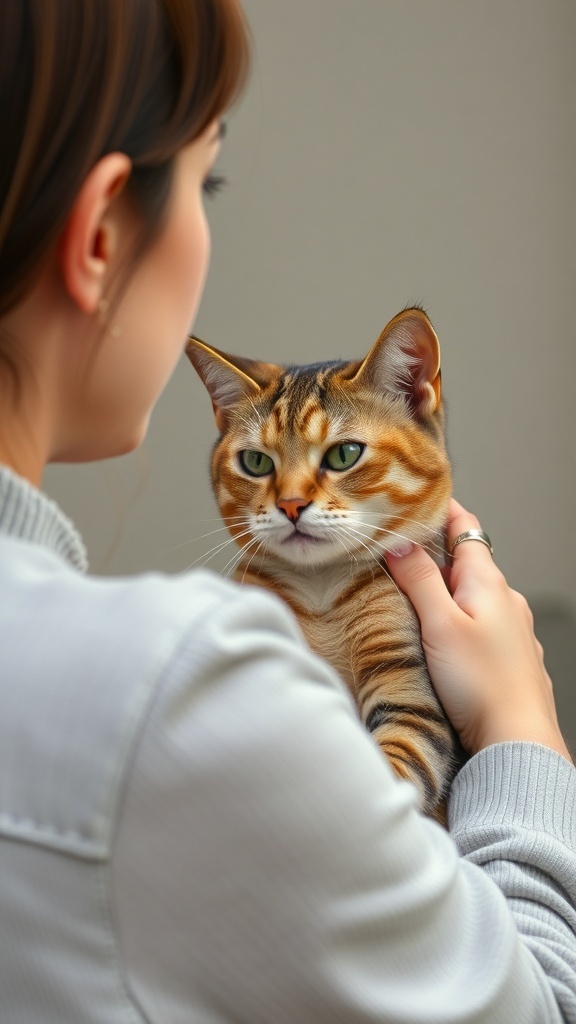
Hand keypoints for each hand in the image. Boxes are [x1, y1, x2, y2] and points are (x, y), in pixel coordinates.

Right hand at [387, 499, 571, 761]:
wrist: (517, 741)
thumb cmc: (481, 685)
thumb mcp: (439, 624)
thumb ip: (419, 579)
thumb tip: (400, 542)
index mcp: (488, 582)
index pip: (465, 528)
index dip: (440, 510)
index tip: (415, 500)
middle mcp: (506, 600)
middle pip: (467, 562)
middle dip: (433, 555)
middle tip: (395, 552)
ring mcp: (512, 630)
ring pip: (474, 597)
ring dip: (445, 593)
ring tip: (410, 600)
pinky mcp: (511, 659)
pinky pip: (482, 627)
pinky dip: (460, 622)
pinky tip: (441, 642)